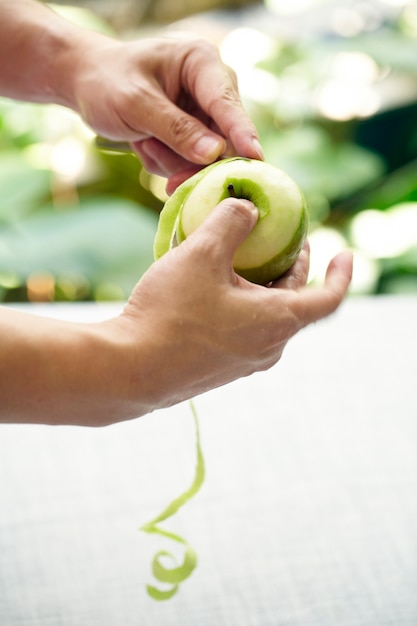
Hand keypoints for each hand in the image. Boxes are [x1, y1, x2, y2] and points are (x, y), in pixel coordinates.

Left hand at [71, 33, 263, 190]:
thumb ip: (176, 129)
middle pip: (222, 139)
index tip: (256, 158)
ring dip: (171, 160)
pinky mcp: (196, 136)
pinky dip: (166, 162)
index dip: (242, 133)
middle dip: (188, 157)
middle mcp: (212, 88)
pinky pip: (191, 164)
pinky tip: (146, 144)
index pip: (226, 102)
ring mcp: (205, 115)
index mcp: (201, 62)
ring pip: (206, 158)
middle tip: (151, 153)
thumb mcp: (136, 103)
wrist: (86, 85)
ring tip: (142, 141)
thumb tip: (214, 153)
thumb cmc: (106, 81)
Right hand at [115, 199, 352, 413]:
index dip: (341, 273)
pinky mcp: (219, 368)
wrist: (128, 370)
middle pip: (295, 303)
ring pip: (267, 316)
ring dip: (264, 285)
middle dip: (293, 269)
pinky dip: (243, 303)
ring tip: (245, 258)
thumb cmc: (170, 313)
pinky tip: (213, 286)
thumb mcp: (202, 253)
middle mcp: (268, 347)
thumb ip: (231, 221)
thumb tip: (247, 207)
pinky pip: (243, 329)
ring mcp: (243, 362)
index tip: (345, 253)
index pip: (328, 299)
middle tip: (284, 240)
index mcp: (277, 321)